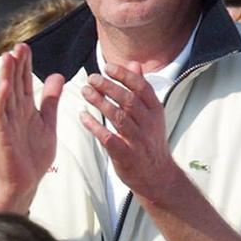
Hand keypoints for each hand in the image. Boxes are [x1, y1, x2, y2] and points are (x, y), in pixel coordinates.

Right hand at [0, 44, 63, 212]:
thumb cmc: (33, 155)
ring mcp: (6, 123)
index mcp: (25, 109)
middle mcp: (13, 113)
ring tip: (8, 58)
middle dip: (15, 66)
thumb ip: (50, 100)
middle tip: (18, 46)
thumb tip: (58, 76)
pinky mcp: (1, 134)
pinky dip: (0, 99)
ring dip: (5, 76)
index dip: (25, 65)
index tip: (25, 47)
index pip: (23, 82)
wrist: (26, 182)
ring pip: (5, 95)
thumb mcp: (48, 122)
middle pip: (14, 84)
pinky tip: (4, 86)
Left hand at [79, 62, 178, 202]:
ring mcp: (138, 140)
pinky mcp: (126, 155)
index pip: (142, 88)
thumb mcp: (152, 113)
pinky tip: (82, 116)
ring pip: (118, 117)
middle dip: (109, 86)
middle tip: (91, 78)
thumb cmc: (149, 140)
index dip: (124, 76)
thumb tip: (134, 64)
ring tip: (85, 91)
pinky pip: (108, 138)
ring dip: (100, 102)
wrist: (158, 176)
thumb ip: (140, 89)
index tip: (107, 66)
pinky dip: (94, 126)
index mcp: (155, 111)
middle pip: (128, 100)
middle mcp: (148, 124)